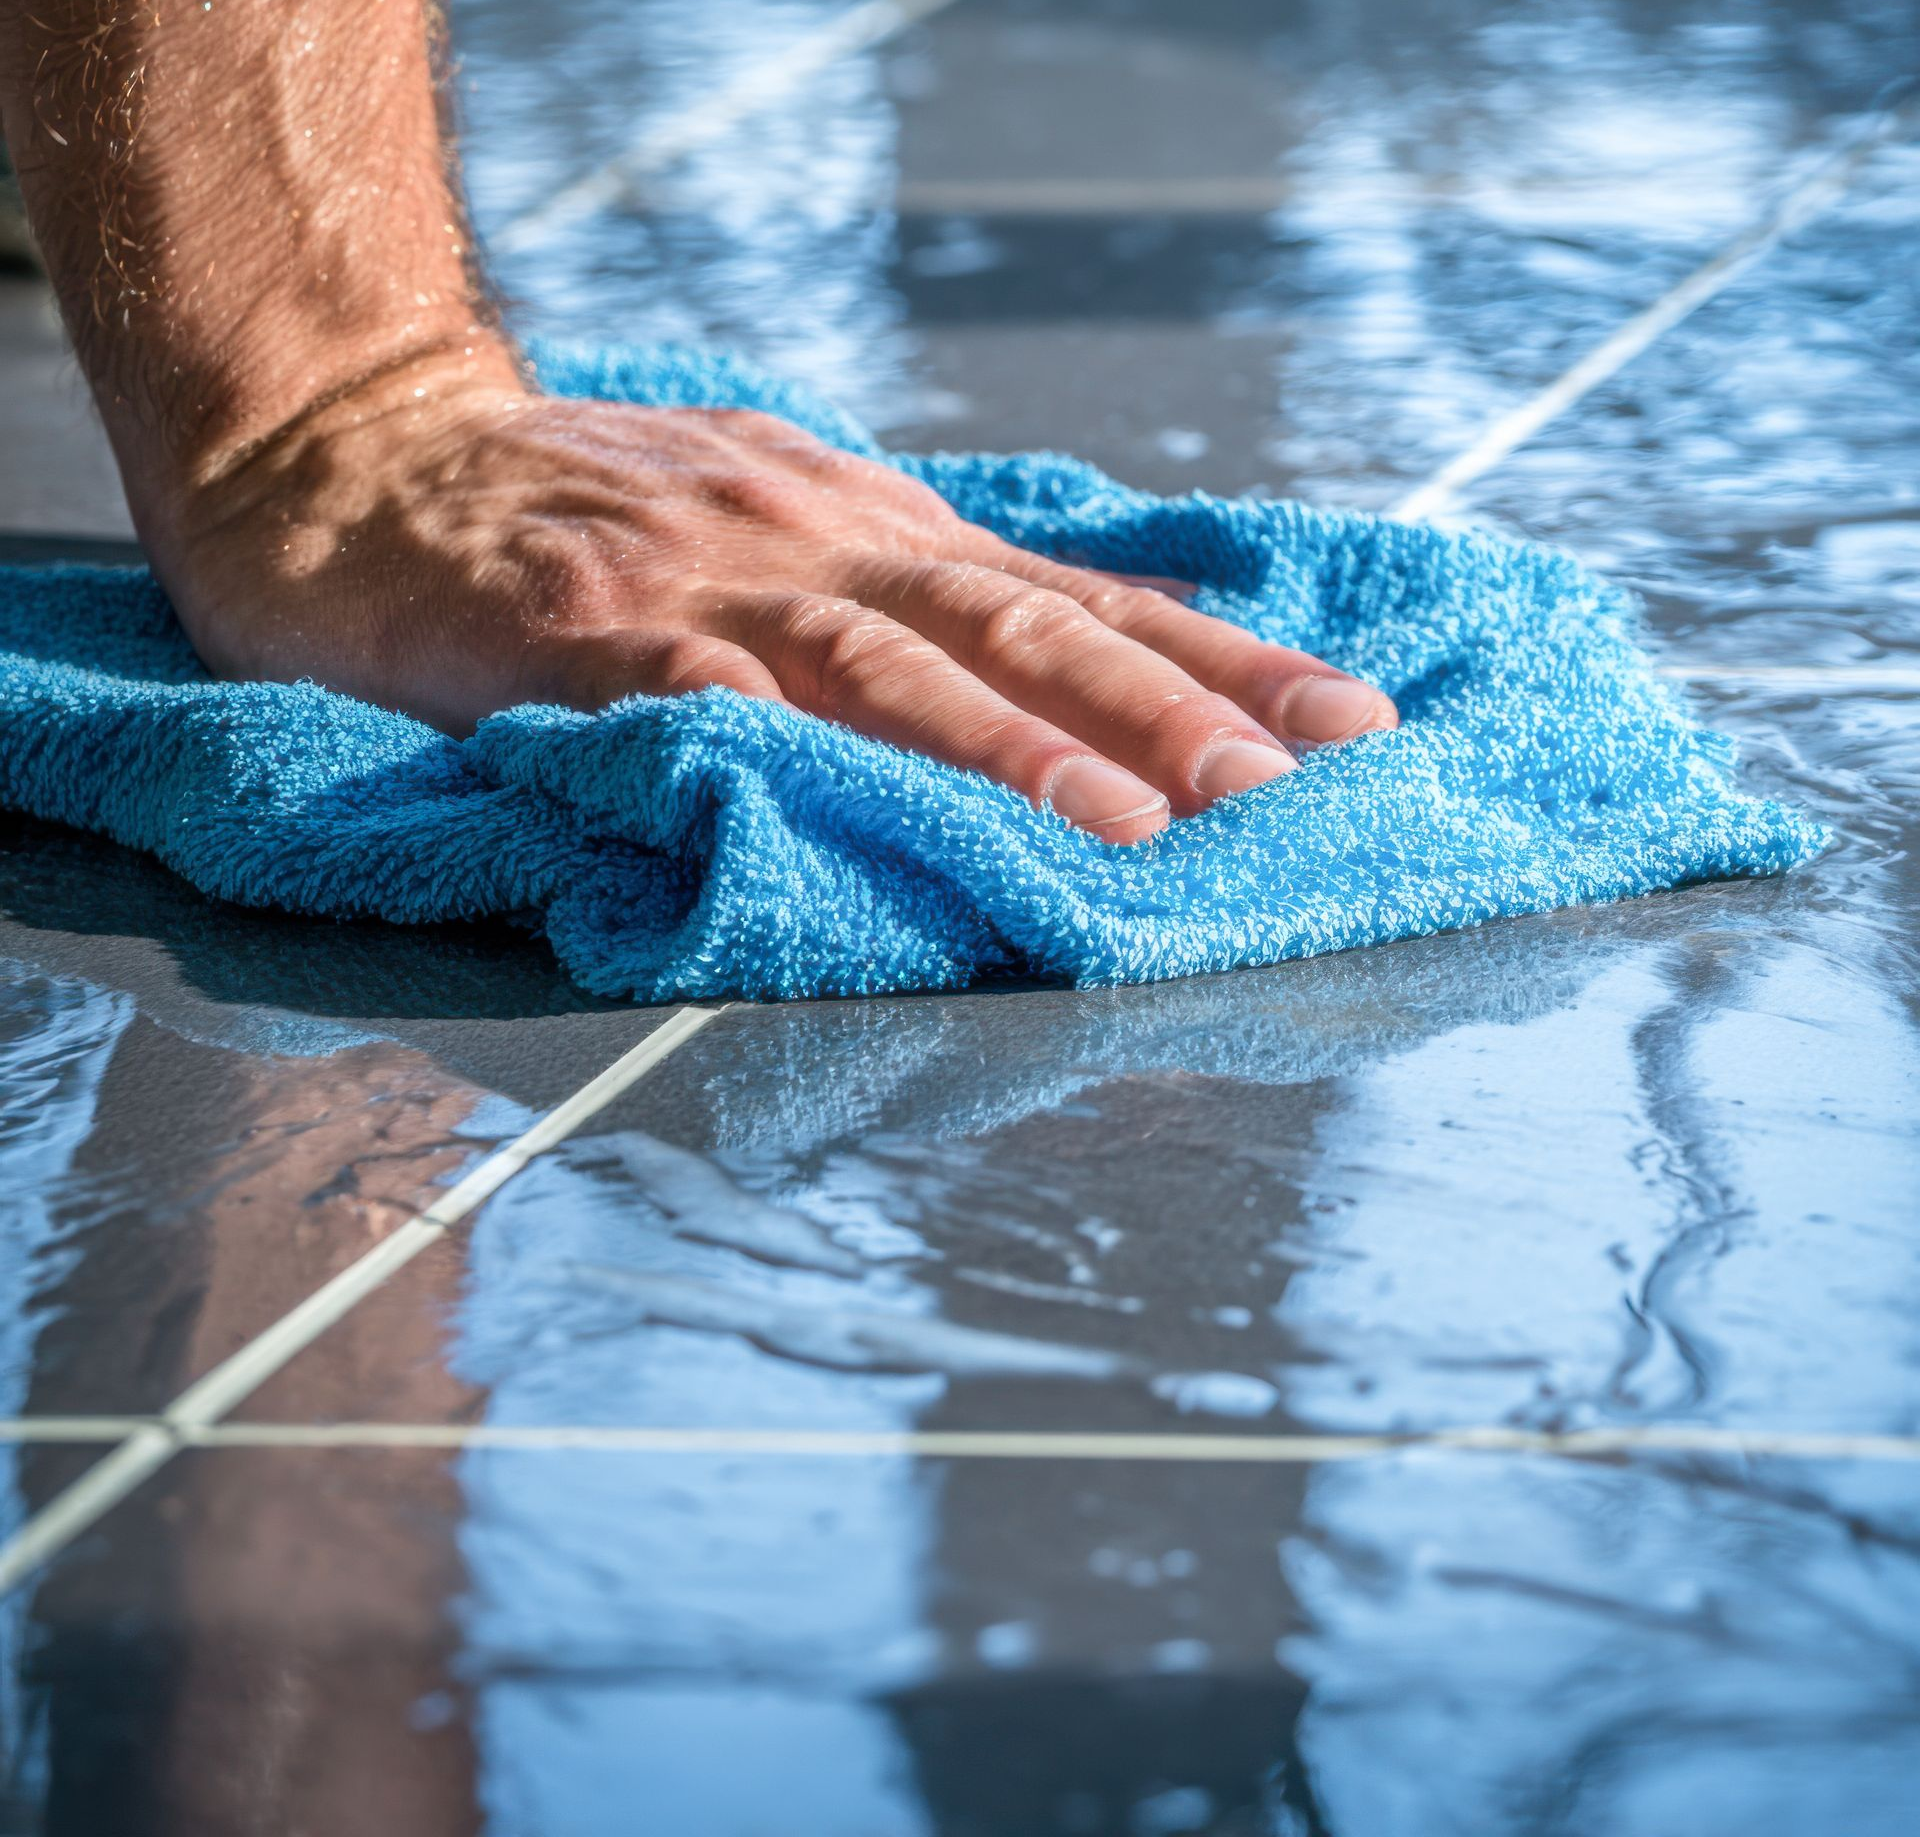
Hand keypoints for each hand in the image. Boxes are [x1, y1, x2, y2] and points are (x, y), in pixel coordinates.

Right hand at [167, 356, 1396, 842]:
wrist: (364, 450)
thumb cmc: (586, 507)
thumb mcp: (779, 521)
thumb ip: (903, 594)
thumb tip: (1065, 660)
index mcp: (869, 532)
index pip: (1078, 599)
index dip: (1217, 662)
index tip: (1346, 721)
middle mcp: (816, 547)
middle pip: (1019, 628)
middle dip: (1169, 709)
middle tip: (1296, 777)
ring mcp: (704, 592)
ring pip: (887, 666)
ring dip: (1015, 744)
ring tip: (1133, 820)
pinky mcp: (582, 645)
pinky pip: (691, 701)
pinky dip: (782, 746)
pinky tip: (856, 798)